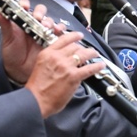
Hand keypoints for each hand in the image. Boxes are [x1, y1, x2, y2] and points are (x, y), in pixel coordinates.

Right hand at [0, 0, 103, 116]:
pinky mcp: (73, 76)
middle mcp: (57, 57)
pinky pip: (89, 68)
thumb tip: (63, 61)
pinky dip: (97, 66)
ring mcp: (66, 66)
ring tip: (95, 54)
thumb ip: (52, 61)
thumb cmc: (36, 88)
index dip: (74, 36)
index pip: (63, 39)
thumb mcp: (41, 66)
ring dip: (92, 53)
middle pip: (75, 46)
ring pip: (83, 54)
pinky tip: (101, 65)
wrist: (35, 100)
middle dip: (83, 47)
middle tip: (87, 50)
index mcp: (48, 53)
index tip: (79, 35)